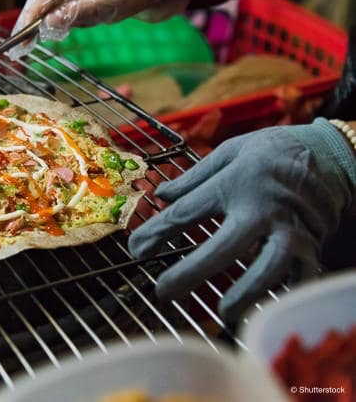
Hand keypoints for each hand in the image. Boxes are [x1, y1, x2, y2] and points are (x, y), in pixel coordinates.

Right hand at [8, 0, 190, 59]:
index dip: (26, 25)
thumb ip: (78, 13)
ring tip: (103, 9)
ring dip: (70, 12)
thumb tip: (47, 24)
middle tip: (68, 34)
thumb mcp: (112, 3)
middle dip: (53, 21)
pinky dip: (76, 3)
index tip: (15, 48)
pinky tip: (98, 3)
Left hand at [129, 119, 354, 321]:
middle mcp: (262, 208)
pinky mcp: (312, 246)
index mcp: (235, 182)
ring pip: (267, 268)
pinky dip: (283, 294)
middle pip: (223, 246)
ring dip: (245, 293)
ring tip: (222, 313)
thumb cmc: (271, 152)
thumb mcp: (230, 152)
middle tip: (163, 291)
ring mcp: (290, 230)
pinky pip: (299, 276)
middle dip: (190, 272)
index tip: (134, 250)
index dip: (157, 232)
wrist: (330, 154)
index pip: (187, 212)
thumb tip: (159, 194)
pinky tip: (264, 308)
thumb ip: (193, 177)